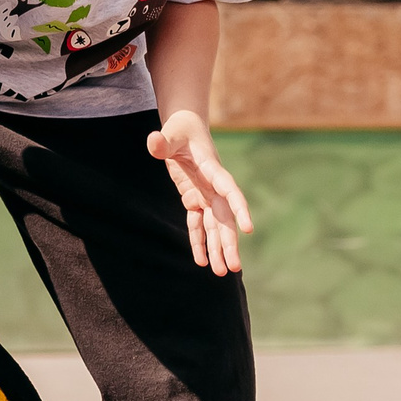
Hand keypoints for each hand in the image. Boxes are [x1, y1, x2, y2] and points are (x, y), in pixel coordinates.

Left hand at [148, 111, 252, 275]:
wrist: (185, 127)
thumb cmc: (180, 128)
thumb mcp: (171, 132)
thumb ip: (162, 141)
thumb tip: (153, 142)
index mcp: (212, 169)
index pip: (228, 190)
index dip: (239, 208)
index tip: (248, 228)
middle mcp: (213, 186)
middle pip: (225, 217)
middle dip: (230, 242)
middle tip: (234, 267)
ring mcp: (205, 194)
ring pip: (214, 225)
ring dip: (218, 248)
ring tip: (222, 273)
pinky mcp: (195, 198)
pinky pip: (198, 224)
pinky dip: (199, 241)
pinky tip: (202, 262)